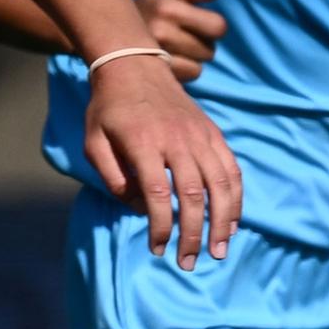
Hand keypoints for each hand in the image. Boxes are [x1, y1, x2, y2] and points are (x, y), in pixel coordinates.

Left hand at [80, 55, 242, 268]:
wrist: (135, 65)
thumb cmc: (109, 109)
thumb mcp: (93, 142)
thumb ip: (112, 178)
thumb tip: (140, 208)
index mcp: (144, 144)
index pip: (159, 194)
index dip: (161, 227)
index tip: (158, 249)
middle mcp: (177, 140)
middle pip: (194, 195)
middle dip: (193, 234)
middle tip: (189, 263)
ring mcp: (199, 136)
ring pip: (220, 184)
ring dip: (221, 222)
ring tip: (218, 252)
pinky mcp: (212, 133)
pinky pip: (231, 169)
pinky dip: (235, 198)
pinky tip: (231, 223)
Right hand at [137, 0, 228, 80]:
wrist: (110, 32)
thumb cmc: (149, 11)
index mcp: (169, 7)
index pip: (218, 26)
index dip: (214, 28)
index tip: (200, 25)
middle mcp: (161, 30)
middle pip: (210, 50)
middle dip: (201, 46)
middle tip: (181, 38)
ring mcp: (155, 55)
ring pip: (199, 67)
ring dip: (192, 61)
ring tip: (173, 51)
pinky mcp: (153, 74)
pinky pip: (187, 78)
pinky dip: (182, 73)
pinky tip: (168, 63)